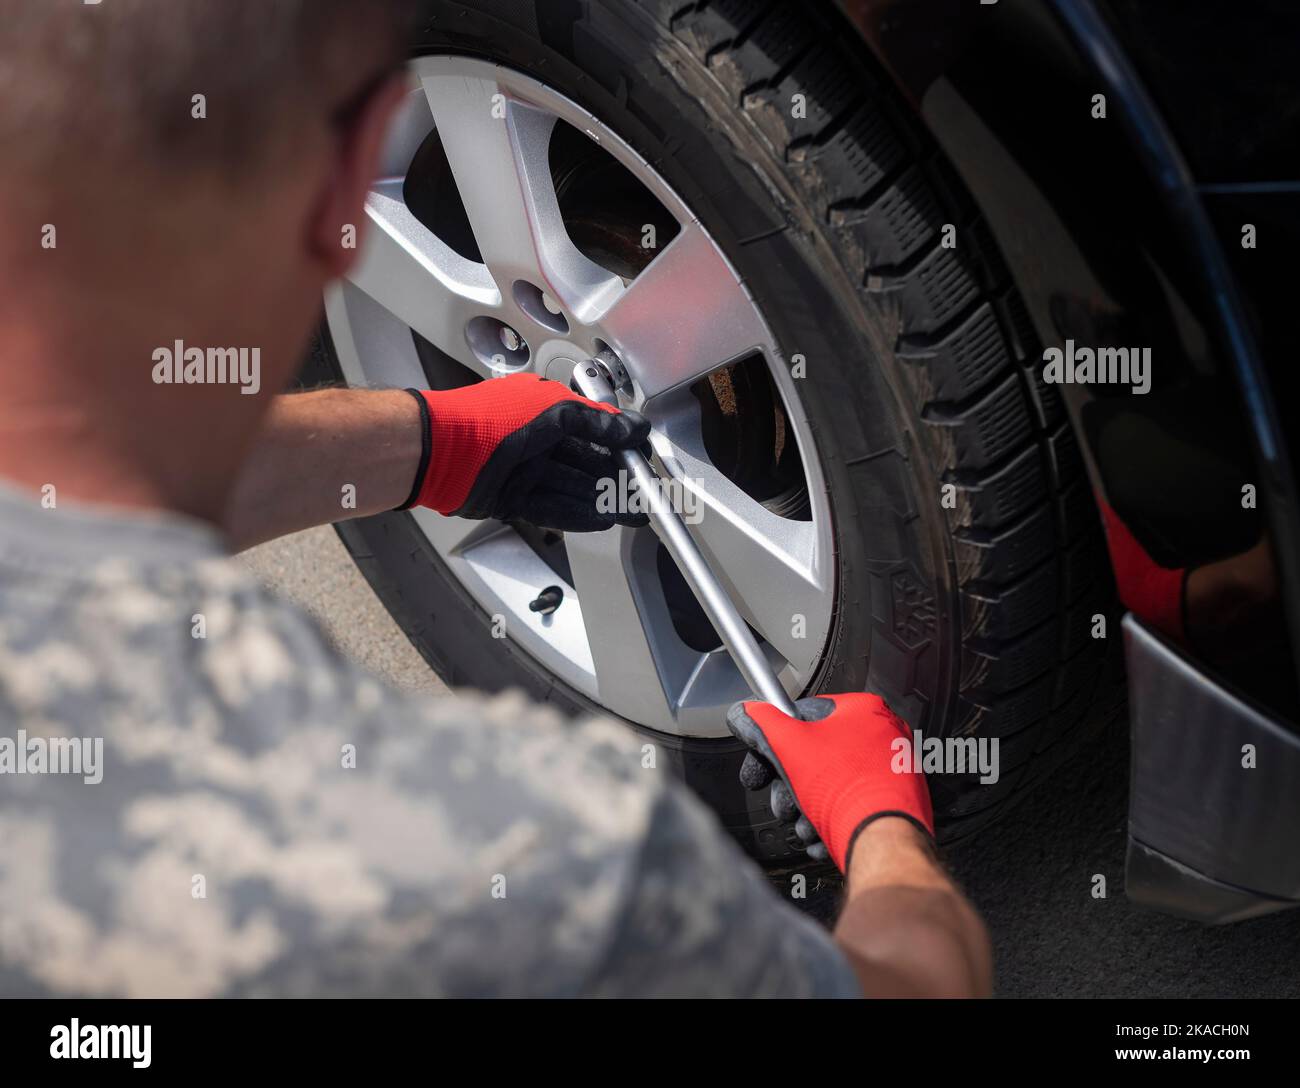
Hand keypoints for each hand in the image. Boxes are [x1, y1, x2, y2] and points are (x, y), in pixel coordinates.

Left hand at [405, 374, 650, 531]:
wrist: (442, 450)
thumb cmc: (489, 419)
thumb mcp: (555, 410)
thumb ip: (597, 423)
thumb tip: (632, 429)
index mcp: (545, 411)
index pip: (594, 429)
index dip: (620, 445)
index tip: (642, 461)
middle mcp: (535, 440)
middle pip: (586, 462)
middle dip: (616, 480)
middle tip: (643, 496)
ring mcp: (524, 471)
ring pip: (572, 487)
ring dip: (602, 501)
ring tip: (629, 513)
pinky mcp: (511, 499)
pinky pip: (552, 508)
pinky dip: (577, 515)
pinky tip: (601, 519)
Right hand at [726, 693, 933, 871]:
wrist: (882, 842)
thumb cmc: (846, 791)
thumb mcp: (789, 747)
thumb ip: (761, 723)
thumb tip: (744, 713)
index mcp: (862, 711)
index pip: (801, 717)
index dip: (771, 745)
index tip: (760, 765)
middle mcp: (883, 736)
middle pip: (815, 757)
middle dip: (789, 788)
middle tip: (781, 804)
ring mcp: (893, 771)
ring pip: (831, 786)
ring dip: (806, 809)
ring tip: (804, 826)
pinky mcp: (896, 804)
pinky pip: (851, 806)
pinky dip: (830, 821)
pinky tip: (820, 836)